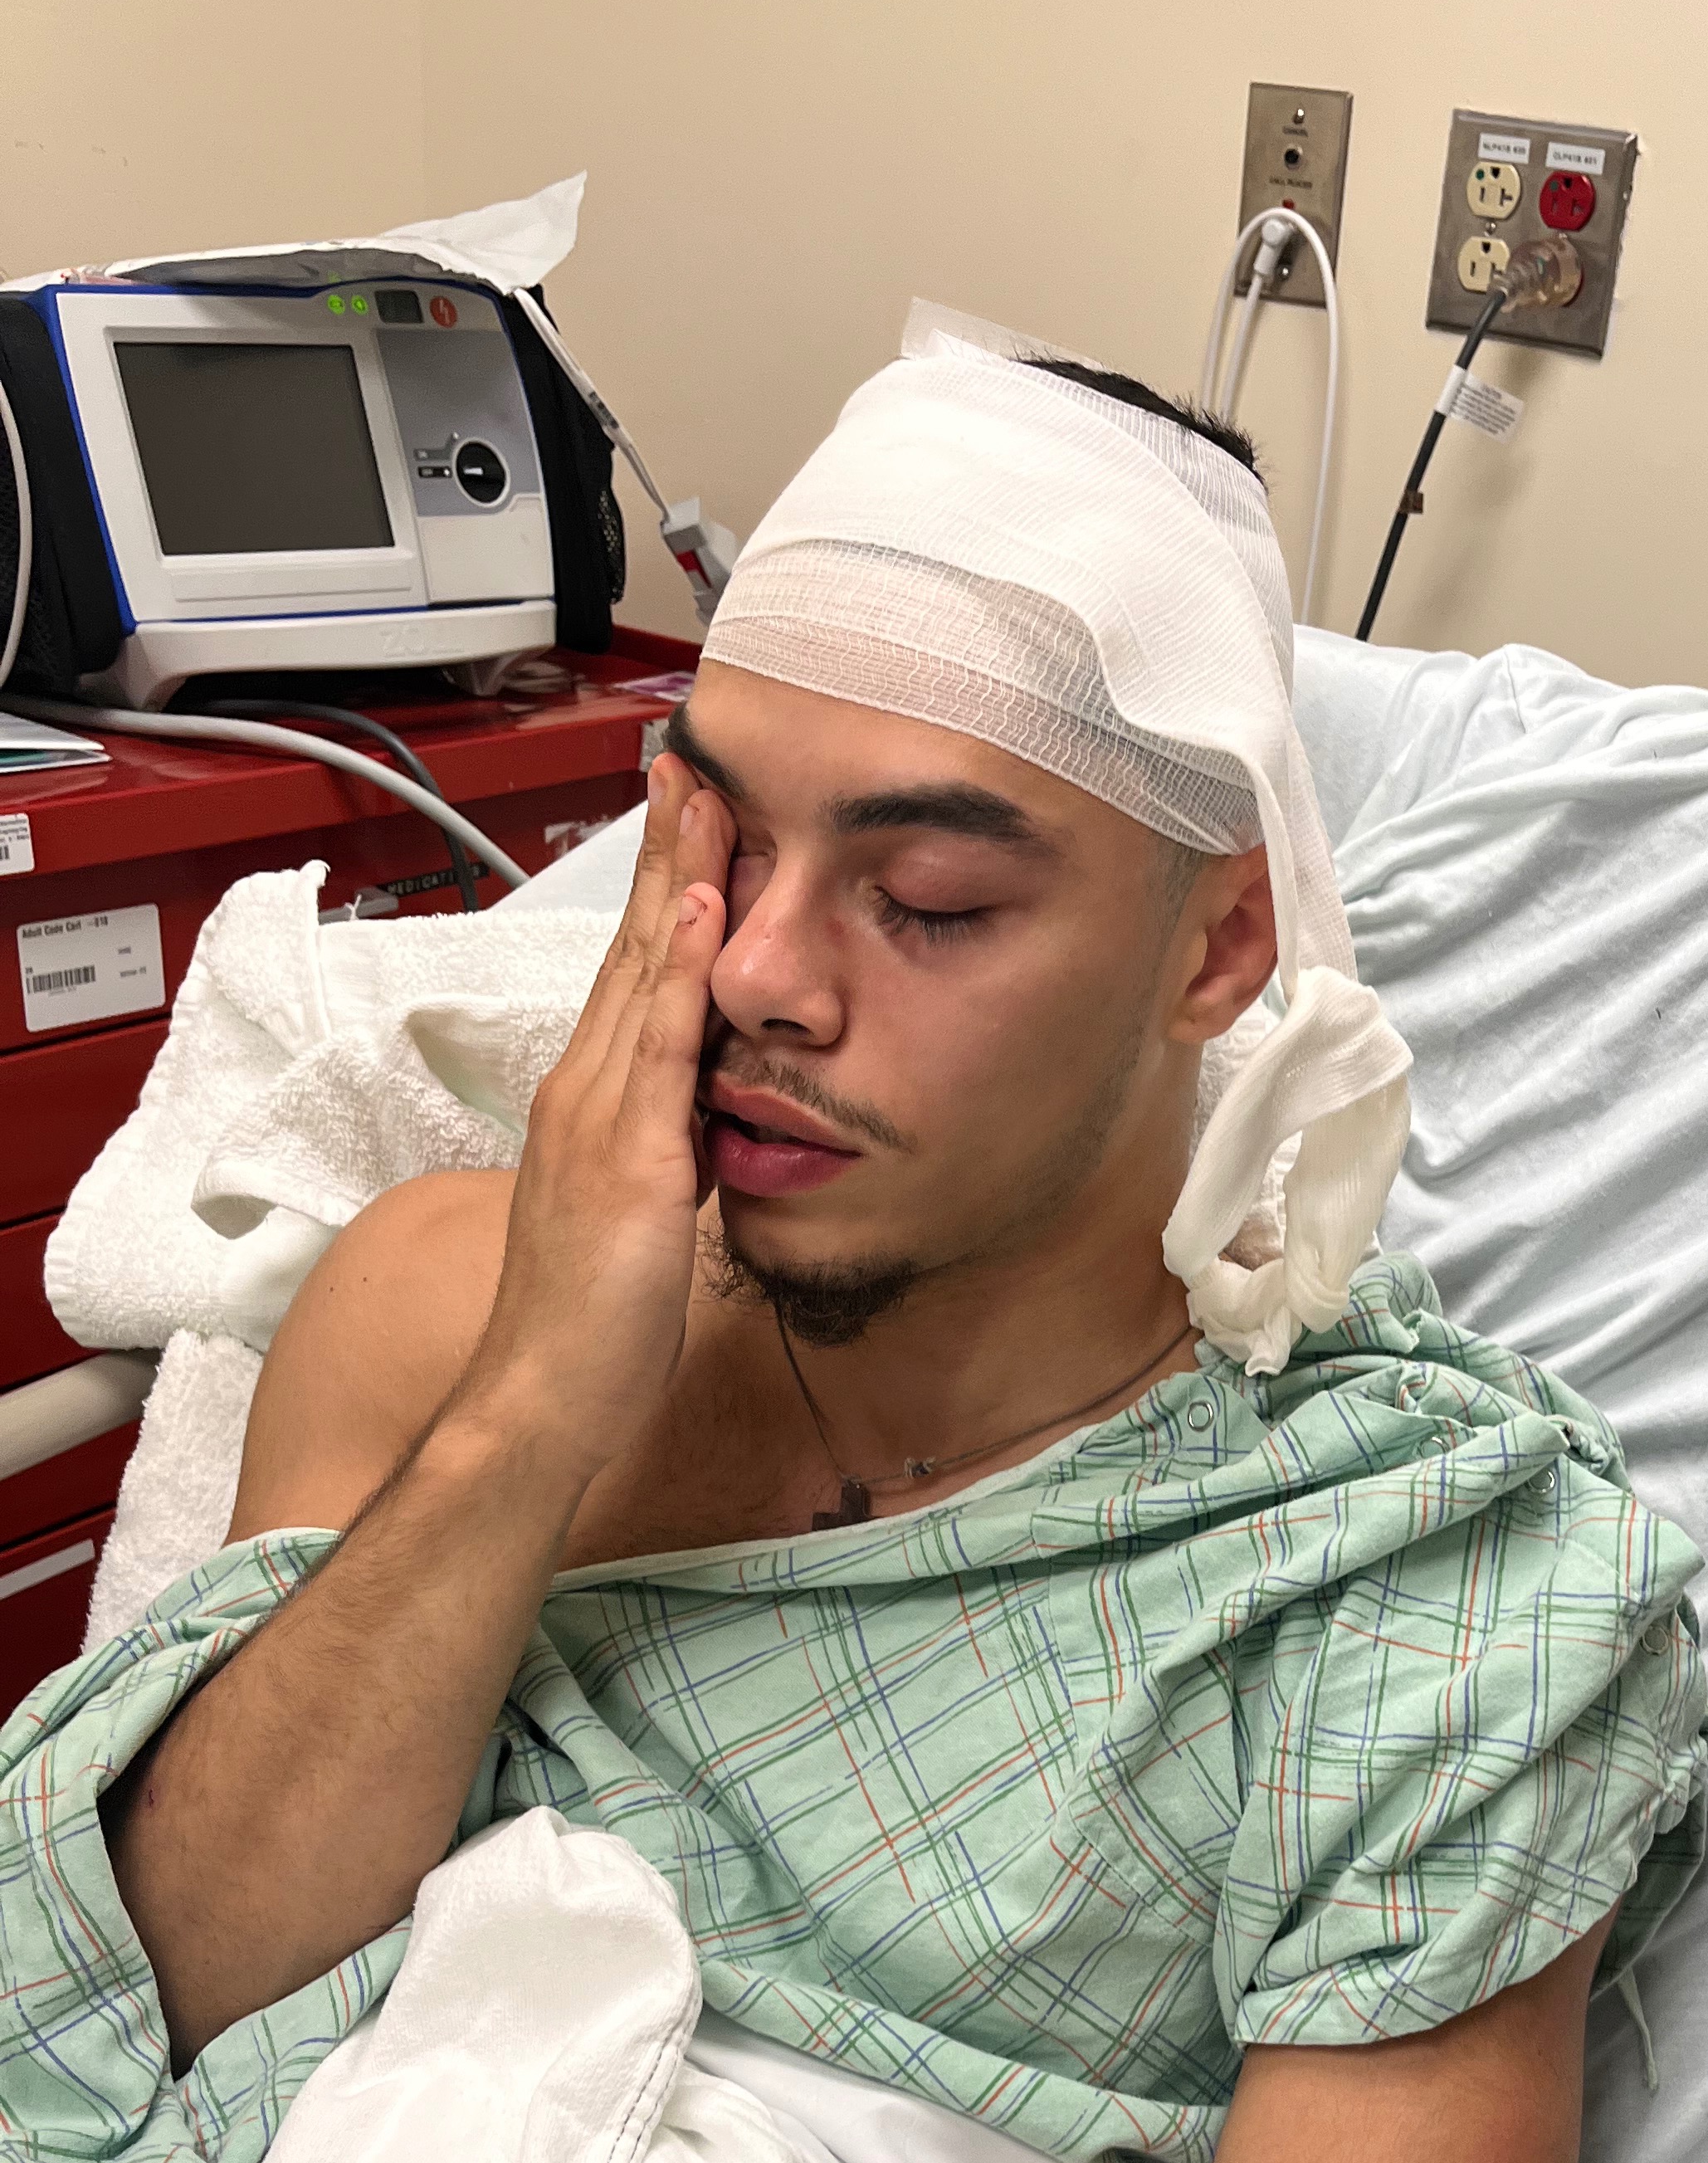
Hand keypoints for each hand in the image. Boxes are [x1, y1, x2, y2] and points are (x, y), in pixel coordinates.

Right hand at [458, 754, 732, 1484]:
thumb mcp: (640, 1213)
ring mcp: (600, 1119)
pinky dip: (682, 974)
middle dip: (663, 856)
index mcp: (589, 1102)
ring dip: (676, 882)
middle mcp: (585, 1091)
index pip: (632, 974)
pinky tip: (708, 910)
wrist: (543, 1396)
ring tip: (703, 798)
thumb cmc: (590, 1324)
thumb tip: (704, 1119)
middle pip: (632, 949)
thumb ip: (666, 1153)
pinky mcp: (628, 1160)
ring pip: (644, 975)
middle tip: (689, 766)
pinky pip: (659, 1049)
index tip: (687, 821)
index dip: (661, 895)